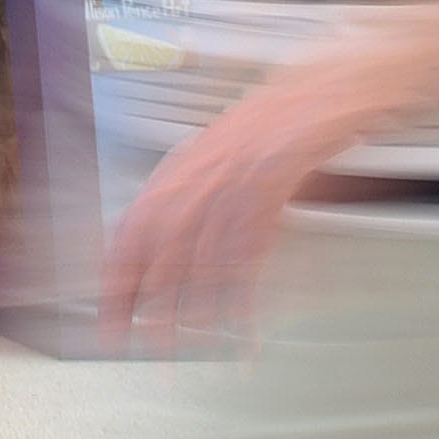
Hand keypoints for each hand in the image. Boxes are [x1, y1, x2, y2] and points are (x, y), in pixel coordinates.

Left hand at [102, 99, 330, 354]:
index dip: (117, 280)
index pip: (129, 232)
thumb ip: (196, 196)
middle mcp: (195, 177)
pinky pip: (250, 259)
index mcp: (177, 170)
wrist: (327, 87)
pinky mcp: (270, 193)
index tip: (111, 317)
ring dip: (192, 313)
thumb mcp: (225, 156)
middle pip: (158, 254)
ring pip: (200, 263)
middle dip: (147, 306)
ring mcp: (231, 185)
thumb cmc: (280, 121)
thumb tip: (170, 246)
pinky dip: (244, 303)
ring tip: (185, 351)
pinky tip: (242, 334)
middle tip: (144, 347)